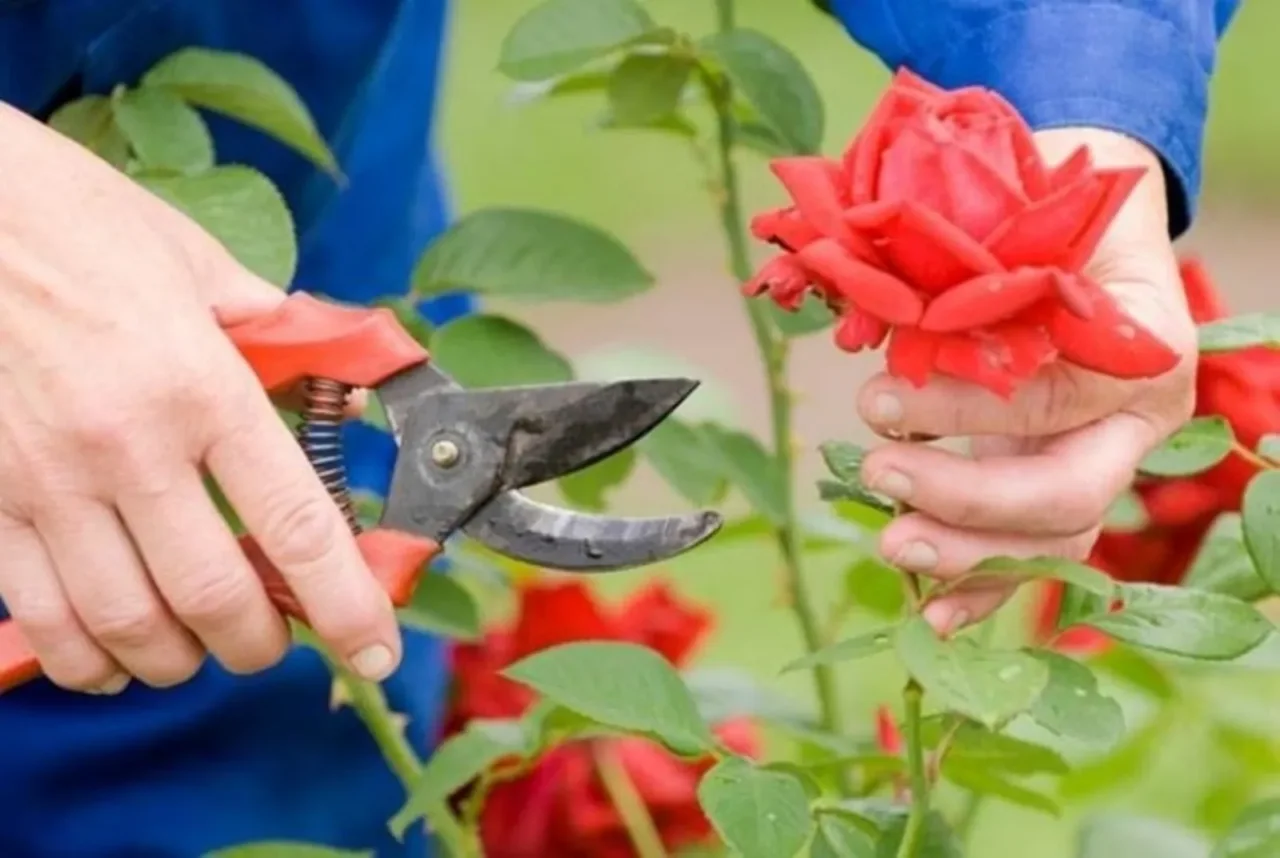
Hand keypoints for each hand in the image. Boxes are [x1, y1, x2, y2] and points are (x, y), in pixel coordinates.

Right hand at [0, 103, 400, 692]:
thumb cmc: (77, 221)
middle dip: (258, 643)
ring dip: (178, 659)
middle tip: (273, 639)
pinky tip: (115, 653)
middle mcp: (130, 445)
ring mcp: (49, 479)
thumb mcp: (198, 263)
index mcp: (202, 385)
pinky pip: (39, 613)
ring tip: (200, 648)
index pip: (295, 523)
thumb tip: (338, 385)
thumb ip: (274, 335)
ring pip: (126, 623)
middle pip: (214, 596)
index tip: (374, 648)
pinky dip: (86, 656)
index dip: (346, 603)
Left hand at [857, 128, 1197, 633]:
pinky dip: (982, 588)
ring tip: (889, 546)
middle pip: (1066, 494)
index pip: (1057, 400)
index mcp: (1142, 350)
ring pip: (1051, 541)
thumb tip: (878, 315)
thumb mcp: (1027, 222)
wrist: (1087, 223)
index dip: (967, 410)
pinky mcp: (1061, 486)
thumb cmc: (1052, 213)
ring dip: (966, 557)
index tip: (877, 399)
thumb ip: (979, 275)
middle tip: (877, 474)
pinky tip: (932, 617)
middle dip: (965, 499)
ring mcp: (1102, 461)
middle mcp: (1136, 420)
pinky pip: (1034, 555)